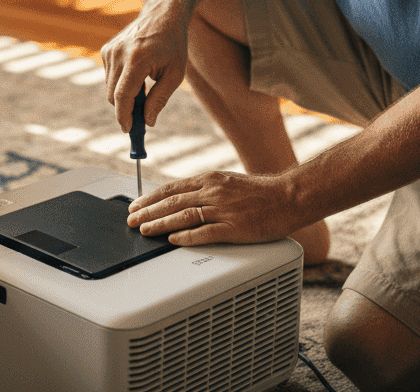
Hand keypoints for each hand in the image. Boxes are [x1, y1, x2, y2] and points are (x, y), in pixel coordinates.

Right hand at [101, 4, 190, 131]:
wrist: (163, 14)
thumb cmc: (173, 44)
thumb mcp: (175, 74)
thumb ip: (159, 98)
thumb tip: (147, 121)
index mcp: (137, 59)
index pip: (123, 96)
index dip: (124, 117)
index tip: (129, 130)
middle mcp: (118, 54)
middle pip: (114, 95)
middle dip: (126, 109)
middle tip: (142, 117)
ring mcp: (110, 50)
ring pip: (110, 88)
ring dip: (125, 95)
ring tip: (147, 85)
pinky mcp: (106, 49)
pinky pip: (109, 77)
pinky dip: (121, 82)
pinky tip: (138, 73)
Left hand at [127, 171, 299, 246]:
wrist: (288, 197)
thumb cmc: (262, 192)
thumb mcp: (228, 182)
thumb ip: (207, 190)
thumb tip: (183, 199)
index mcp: (210, 180)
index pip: (172, 189)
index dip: (150, 197)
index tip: (136, 204)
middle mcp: (213, 192)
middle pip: (172, 202)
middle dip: (147, 211)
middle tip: (131, 220)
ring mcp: (223, 210)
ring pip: (184, 216)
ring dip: (160, 223)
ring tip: (144, 230)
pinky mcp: (234, 228)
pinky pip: (205, 232)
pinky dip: (187, 236)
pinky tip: (173, 240)